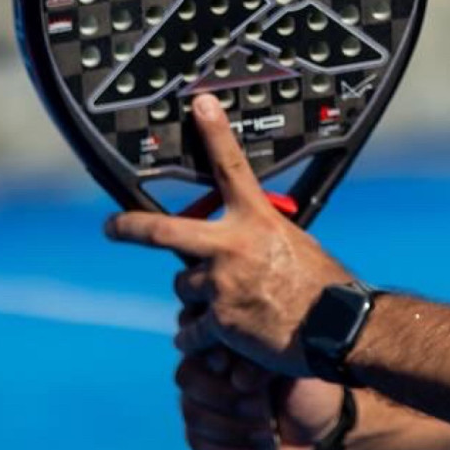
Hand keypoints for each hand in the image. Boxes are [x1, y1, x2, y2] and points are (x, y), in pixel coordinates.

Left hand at [104, 92, 358, 375]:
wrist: (337, 326)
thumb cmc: (323, 286)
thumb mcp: (297, 243)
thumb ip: (260, 237)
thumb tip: (241, 242)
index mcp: (258, 220)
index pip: (231, 167)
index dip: (214, 132)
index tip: (200, 107)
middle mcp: (232, 246)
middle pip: (163, 231)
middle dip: (130, 228)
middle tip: (112, 227)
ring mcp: (220, 283)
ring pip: (183, 286)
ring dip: (198, 298)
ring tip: (230, 308)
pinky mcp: (218, 321)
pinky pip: (191, 330)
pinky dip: (201, 338)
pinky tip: (222, 342)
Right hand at [176, 337, 347, 449]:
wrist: (314, 426)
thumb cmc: (304, 386)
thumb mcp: (291, 366)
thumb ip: (261, 362)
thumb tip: (238, 377)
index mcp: (227, 344)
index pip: (198, 342)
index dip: (211, 356)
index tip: (229, 365)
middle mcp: (206, 370)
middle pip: (188, 378)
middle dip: (225, 396)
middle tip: (261, 407)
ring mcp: (200, 403)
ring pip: (194, 414)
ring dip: (231, 428)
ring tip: (266, 434)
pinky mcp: (202, 435)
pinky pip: (199, 444)